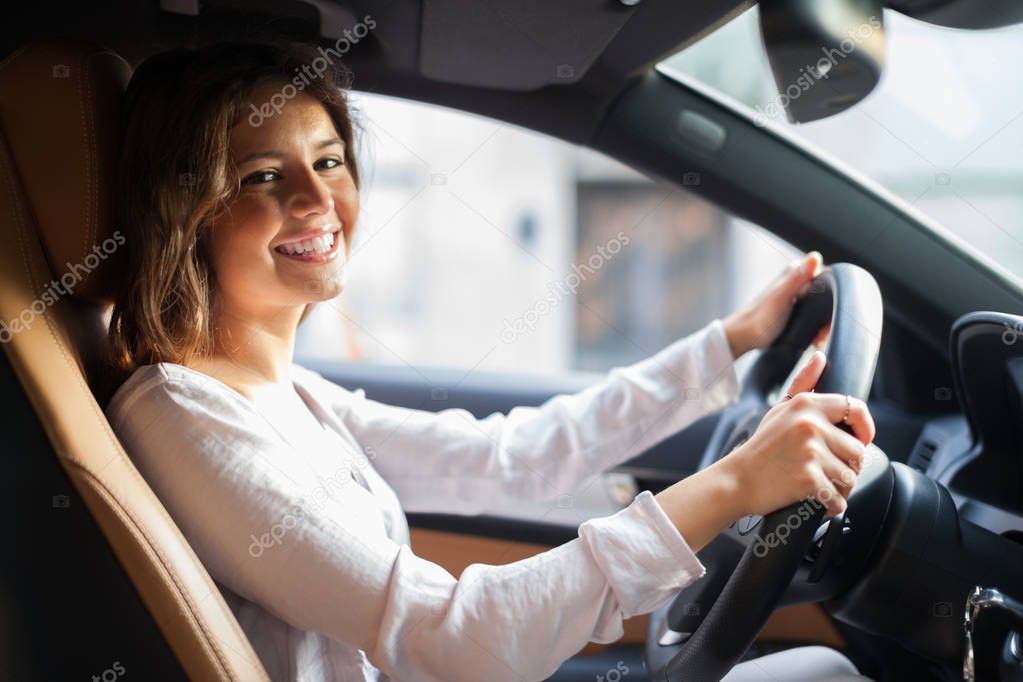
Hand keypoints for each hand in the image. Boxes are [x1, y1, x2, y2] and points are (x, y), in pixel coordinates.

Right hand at [716, 349, 875, 517]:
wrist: (737, 480)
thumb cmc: (761, 447)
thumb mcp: (780, 409)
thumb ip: (803, 383)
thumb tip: (820, 356)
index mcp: (807, 404)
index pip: (857, 409)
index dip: (866, 429)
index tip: (860, 440)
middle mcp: (811, 424)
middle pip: (857, 451)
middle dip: (848, 466)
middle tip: (828, 471)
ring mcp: (811, 452)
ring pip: (850, 476)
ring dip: (841, 487)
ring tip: (822, 485)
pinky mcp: (809, 478)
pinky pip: (838, 497)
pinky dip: (832, 505)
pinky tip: (819, 501)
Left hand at [723, 250, 822, 357]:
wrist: (745, 336)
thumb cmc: (760, 318)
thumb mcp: (782, 298)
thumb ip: (797, 278)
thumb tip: (814, 257)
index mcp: (795, 272)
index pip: (828, 276)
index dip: (834, 295)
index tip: (831, 314)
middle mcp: (797, 281)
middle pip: (827, 293)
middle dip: (829, 313)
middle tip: (823, 332)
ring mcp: (796, 296)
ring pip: (822, 306)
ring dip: (824, 323)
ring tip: (819, 338)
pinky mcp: (795, 309)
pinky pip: (814, 315)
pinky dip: (817, 327)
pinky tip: (815, 339)